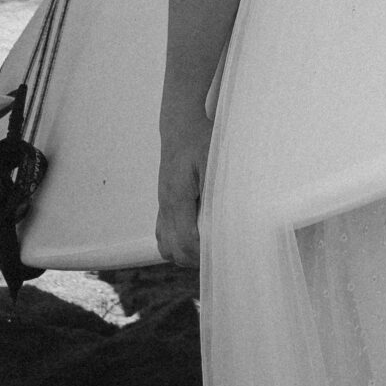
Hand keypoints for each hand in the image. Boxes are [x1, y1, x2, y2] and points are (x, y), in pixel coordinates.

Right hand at [155, 109, 210, 266]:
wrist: (180, 126)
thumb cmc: (200, 140)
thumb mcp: (213, 160)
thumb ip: (216, 191)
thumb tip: (223, 218)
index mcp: (177, 197)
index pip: (187, 240)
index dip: (204, 252)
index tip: (223, 250)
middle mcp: (165, 206)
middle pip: (174, 250)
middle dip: (195, 259)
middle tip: (219, 253)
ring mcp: (162, 206)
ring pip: (165, 247)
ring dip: (185, 254)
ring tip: (207, 248)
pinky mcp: (163, 205)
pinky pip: (163, 236)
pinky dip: (177, 245)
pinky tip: (195, 237)